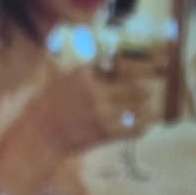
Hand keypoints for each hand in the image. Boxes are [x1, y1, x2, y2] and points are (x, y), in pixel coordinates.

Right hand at [25, 56, 165, 151]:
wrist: (41, 135)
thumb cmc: (49, 106)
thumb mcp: (64, 78)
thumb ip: (87, 71)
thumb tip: (108, 61)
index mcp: (85, 71)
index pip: (118, 61)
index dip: (139, 61)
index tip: (154, 59)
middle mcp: (95, 88)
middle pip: (132, 80)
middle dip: (147, 81)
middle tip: (154, 83)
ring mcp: (101, 110)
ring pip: (136, 104)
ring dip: (145, 105)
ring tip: (150, 107)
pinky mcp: (104, 131)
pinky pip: (132, 128)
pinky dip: (143, 126)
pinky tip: (148, 125)